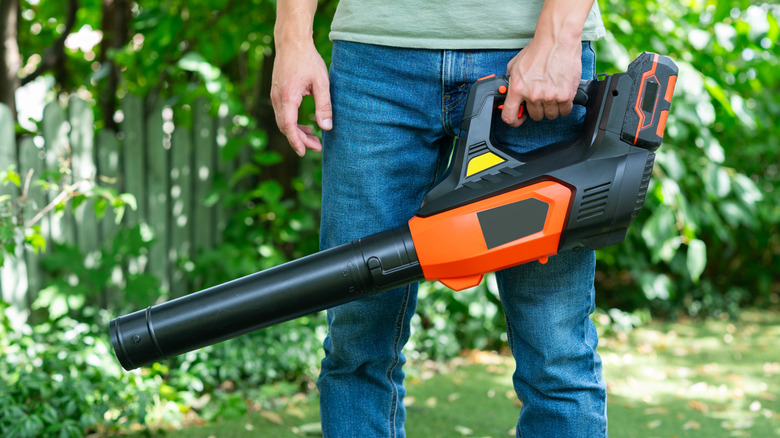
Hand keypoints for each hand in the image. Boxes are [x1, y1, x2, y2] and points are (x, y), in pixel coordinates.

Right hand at [270, 40, 331, 156]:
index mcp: (287, 97)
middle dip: (300, 140)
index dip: (296, 141)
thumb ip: (324, 106)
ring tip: (313, 138)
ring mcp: (275, 95)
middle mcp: (277, 98)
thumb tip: (326, 128)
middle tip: (317, 147)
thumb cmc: (308, 60)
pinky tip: (306, 125)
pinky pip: (282, 114)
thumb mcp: (321, 83)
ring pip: (283, 121)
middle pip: (285, 127)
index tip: (304, 152)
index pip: (288, 126)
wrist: (292, 41)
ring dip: (296, 132)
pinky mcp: (277, 92)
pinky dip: (292, 123)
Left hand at [501, 38, 582, 127]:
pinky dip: (564, 105)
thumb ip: (511, 81)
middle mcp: (532, 95)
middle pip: (535, 116)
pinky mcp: (565, 95)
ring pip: (551, 115)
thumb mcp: (515, 65)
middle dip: (538, 109)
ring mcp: (549, 96)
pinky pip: (565, 111)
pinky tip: (562, 95)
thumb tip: (508, 92)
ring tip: (553, 93)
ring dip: (552, 107)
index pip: (509, 116)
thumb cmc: (538, 50)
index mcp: (517, 88)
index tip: (520, 118)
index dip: (514, 120)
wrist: (557, 40)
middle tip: (542, 97)